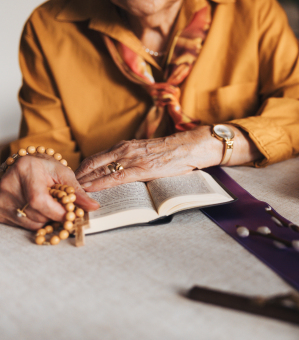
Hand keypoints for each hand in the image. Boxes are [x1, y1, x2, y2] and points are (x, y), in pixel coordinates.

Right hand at [0, 155, 98, 229]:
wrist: (21, 170)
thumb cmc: (44, 169)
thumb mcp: (62, 173)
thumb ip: (76, 190)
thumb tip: (93, 207)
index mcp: (25, 169)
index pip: (40, 200)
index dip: (57, 211)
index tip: (71, 215)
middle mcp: (7, 185)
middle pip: (37, 214)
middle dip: (56, 216)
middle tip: (65, 211)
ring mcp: (1, 200)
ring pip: (31, 223)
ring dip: (47, 220)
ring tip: (51, 206)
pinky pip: (23, 225)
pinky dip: (36, 221)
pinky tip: (40, 210)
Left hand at [75, 125, 259, 191]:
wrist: (192, 146)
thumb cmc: (175, 153)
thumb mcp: (149, 153)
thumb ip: (134, 161)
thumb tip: (123, 175)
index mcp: (127, 146)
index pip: (97, 157)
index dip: (82, 169)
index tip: (73, 180)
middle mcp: (125, 149)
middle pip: (92, 163)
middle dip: (78, 176)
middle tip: (66, 189)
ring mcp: (132, 158)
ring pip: (99, 170)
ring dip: (85, 182)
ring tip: (73, 193)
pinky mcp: (141, 168)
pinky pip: (115, 177)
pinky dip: (100, 185)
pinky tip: (90, 191)